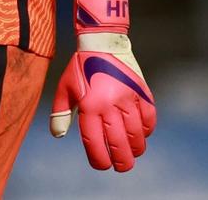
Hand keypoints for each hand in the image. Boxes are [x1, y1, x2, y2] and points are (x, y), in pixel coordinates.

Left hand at [49, 32, 155, 171]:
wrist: (102, 42)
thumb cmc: (80, 67)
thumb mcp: (65, 87)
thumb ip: (60, 112)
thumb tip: (58, 135)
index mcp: (88, 106)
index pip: (95, 143)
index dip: (99, 160)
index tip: (102, 165)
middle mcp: (109, 105)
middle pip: (119, 145)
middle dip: (121, 162)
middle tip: (121, 167)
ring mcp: (128, 99)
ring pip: (136, 135)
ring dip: (135, 149)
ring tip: (132, 153)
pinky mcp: (142, 92)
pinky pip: (149, 119)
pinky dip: (147, 130)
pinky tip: (142, 134)